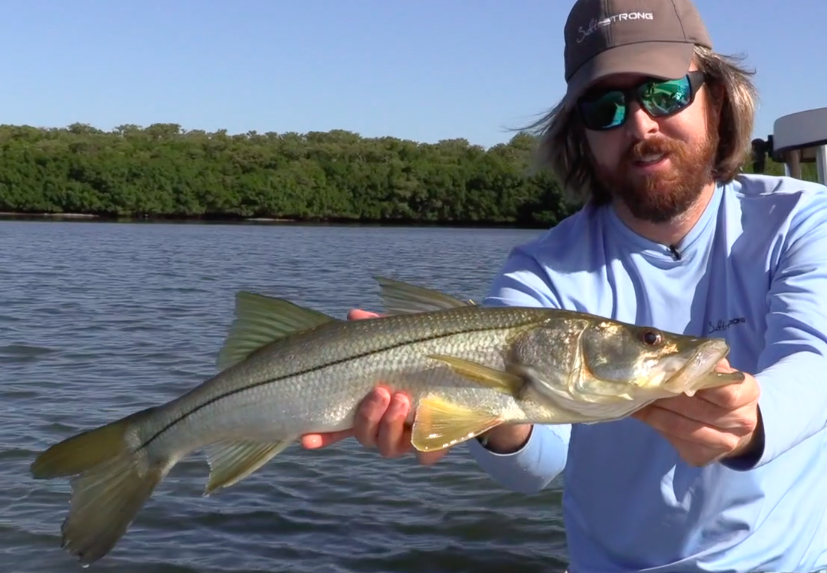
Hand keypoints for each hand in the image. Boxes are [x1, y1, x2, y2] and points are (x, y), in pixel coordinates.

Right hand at [299, 309, 447, 464]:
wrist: (476, 378)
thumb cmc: (428, 359)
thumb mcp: (405, 341)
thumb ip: (380, 332)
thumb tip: (354, 315)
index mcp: (373, 408)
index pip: (339, 425)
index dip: (321, 434)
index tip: (305, 438)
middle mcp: (387, 428)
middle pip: (364, 436)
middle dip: (368, 417)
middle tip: (382, 392)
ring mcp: (409, 439)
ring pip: (388, 447)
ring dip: (390, 425)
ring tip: (403, 398)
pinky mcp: (436, 444)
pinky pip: (426, 454)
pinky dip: (424, 443)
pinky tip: (425, 424)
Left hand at [631, 358, 762, 466]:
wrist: (732, 428)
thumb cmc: (720, 391)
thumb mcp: (719, 372)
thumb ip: (704, 363)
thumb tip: (675, 356)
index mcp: (748, 393)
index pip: (722, 389)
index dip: (693, 382)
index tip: (669, 373)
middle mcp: (742, 422)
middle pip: (695, 408)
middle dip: (665, 395)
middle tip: (642, 384)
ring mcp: (724, 443)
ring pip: (680, 426)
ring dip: (653, 412)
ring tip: (636, 398)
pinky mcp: (703, 456)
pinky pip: (674, 439)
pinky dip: (655, 425)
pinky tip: (642, 414)